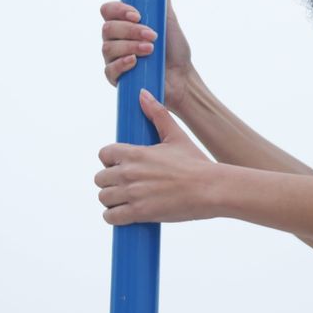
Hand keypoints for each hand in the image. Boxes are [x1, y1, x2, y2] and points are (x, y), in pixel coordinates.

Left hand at [96, 89, 216, 225]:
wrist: (212, 188)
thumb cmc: (197, 163)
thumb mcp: (176, 136)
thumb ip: (157, 114)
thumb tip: (143, 94)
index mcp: (135, 153)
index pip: (104, 154)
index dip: (110, 161)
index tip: (121, 167)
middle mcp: (129, 172)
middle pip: (100, 178)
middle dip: (111, 183)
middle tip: (126, 187)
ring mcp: (132, 193)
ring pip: (104, 198)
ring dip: (112, 201)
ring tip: (126, 202)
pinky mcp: (139, 212)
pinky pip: (111, 217)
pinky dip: (115, 217)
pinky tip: (126, 215)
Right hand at [100, 0, 195, 114]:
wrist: (181, 77)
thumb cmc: (174, 50)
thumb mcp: (168, 21)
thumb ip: (161, 0)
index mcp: (123, 23)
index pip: (108, 10)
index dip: (119, 10)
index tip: (137, 15)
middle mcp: (114, 39)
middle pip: (107, 28)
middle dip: (131, 30)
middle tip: (152, 36)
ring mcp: (113, 58)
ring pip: (108, 47)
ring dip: (131, 46)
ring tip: (151, 50)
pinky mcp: (116, 77)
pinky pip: (109, 69)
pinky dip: (123, 64)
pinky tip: (135, 62)